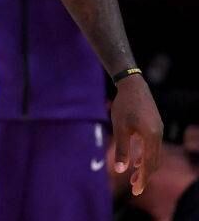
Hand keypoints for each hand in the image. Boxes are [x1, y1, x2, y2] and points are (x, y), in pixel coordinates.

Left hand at [110, 74, 162, 195]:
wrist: (133, 85)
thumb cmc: (124, 106)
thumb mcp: (120, 128)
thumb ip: (122, 149)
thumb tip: (121, 170)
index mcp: (151, 137)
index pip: (149, 164)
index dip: (143, 179)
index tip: (136, 191)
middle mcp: (158, 136)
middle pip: (154, 162)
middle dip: (144, 176)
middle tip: (134, 189)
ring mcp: (158, 131)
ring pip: (153, 155)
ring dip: (144, 167)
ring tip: (133, 178)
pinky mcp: (154, 126)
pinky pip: (152, 147)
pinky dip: (145, 156)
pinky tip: (135, 162)